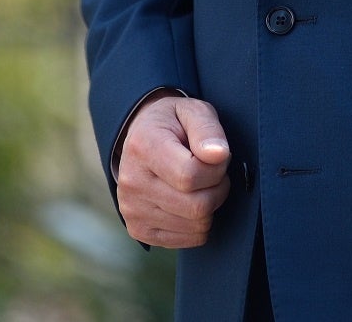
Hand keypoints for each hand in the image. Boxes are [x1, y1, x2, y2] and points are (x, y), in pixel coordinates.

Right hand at [116, 92, 231, 247]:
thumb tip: (219, 154)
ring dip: (210, 206)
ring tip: (201, 184)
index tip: (218, 156)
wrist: (141, 139)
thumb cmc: (173, 123)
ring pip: (195, 225)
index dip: (216, 169)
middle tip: (214, 172)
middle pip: (196, 206)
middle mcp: (132, 182)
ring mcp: (132, 210)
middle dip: (218, 189)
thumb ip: (207, 129)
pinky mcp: (138, 230)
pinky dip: (200, 223)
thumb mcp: (192, 110)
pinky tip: (191, 200)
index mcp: (144, 146)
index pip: (190, 175)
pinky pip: (188, 240)